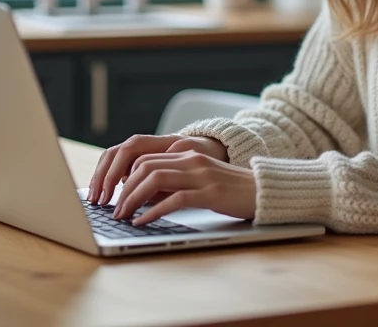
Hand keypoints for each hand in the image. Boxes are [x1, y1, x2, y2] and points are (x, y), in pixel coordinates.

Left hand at [111, 151, 257, 224]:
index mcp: (188, 154)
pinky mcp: (210, 193)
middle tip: (114, 210)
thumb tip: (143, 197)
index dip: (125, 178)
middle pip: (145, 168)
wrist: (263, 191)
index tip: (115, 196)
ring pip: (155, 180)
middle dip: (124, 190)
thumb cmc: (230, 190)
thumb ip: (174, 182)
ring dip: (133, 199)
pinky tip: (143, 222)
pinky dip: (154, 212)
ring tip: (123, 216)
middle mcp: (192, 161)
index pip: (146, 159)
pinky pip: (175, 200)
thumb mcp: (199, 180)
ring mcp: (201, 176)